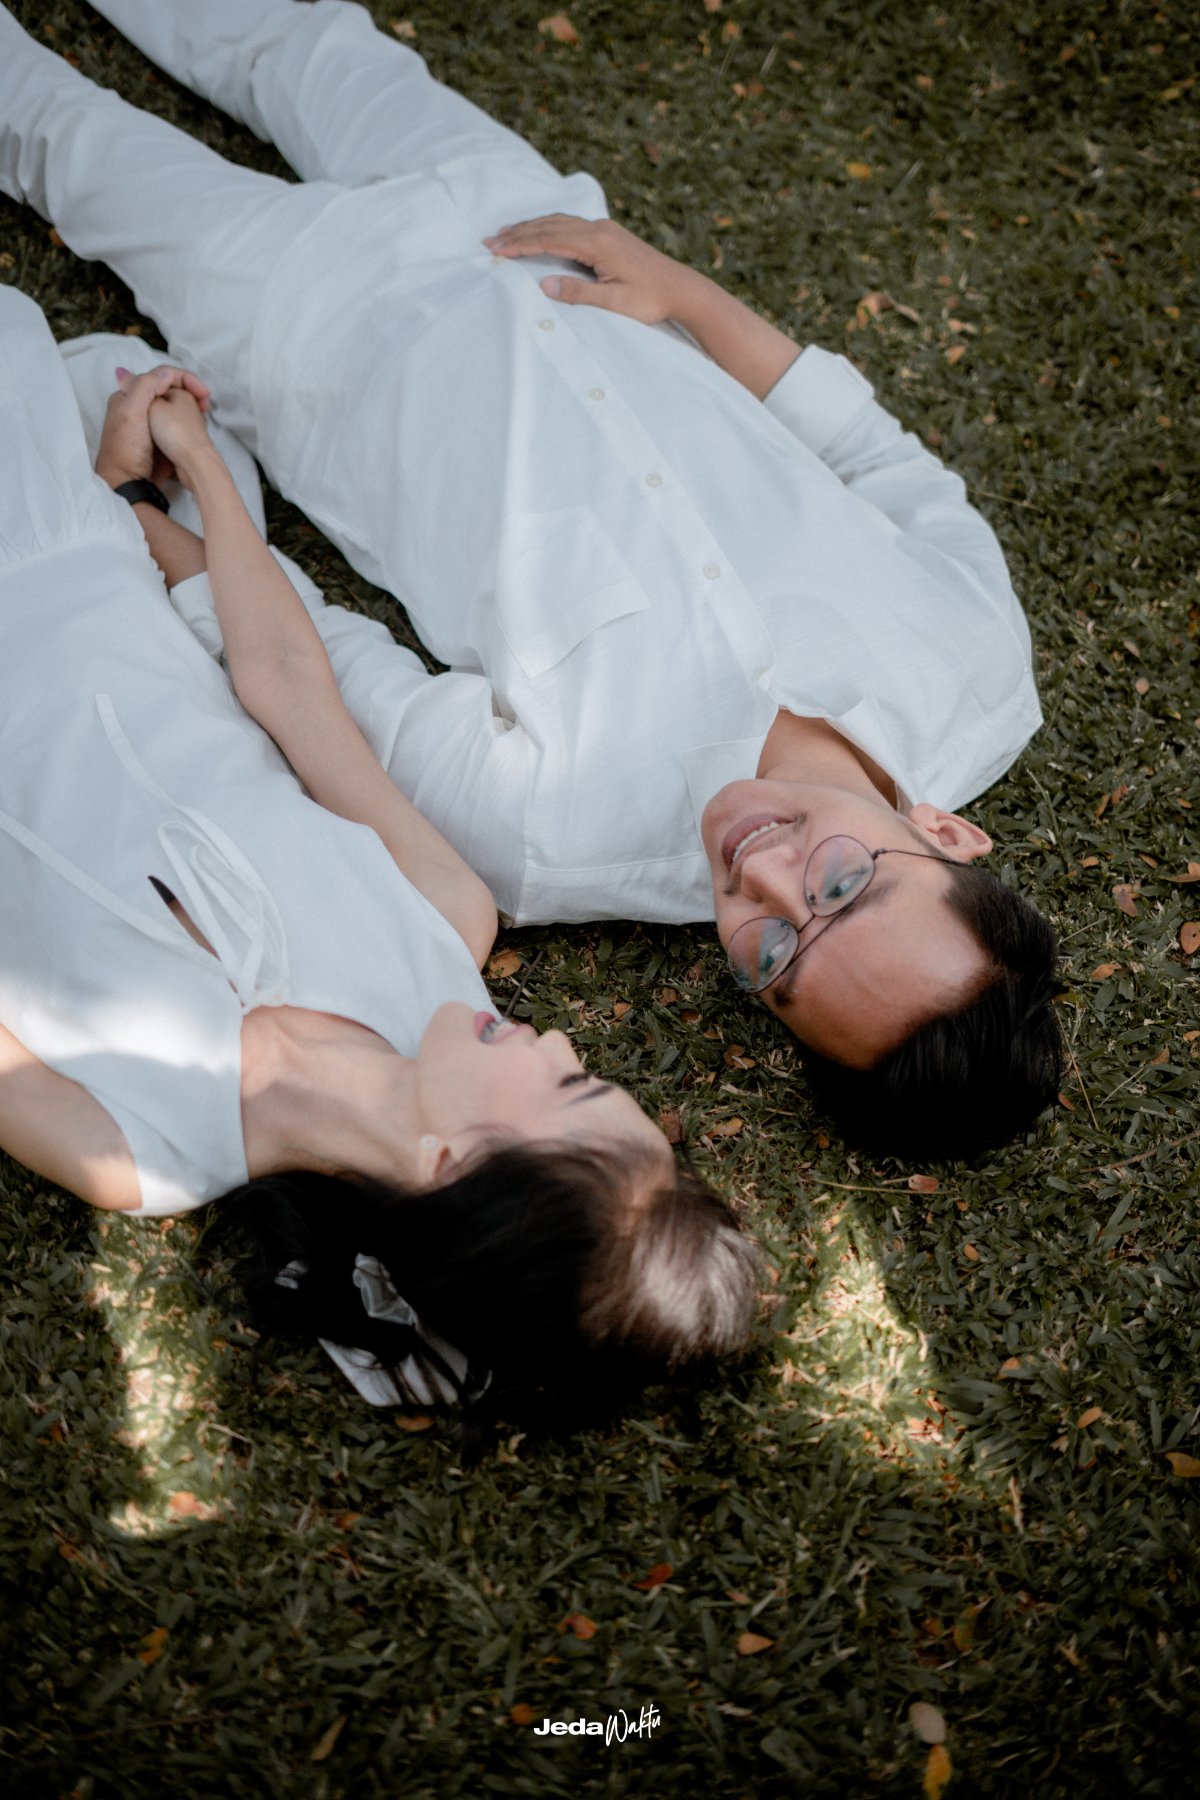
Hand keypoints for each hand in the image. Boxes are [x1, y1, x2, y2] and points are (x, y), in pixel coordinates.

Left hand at [95, 364, 210, 489]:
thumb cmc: (126, 450)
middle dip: (190, 393)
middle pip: (168, 389)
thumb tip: (165, 374)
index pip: (160, 376)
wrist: (126, 484)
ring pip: (174, 406)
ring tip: (203, 416)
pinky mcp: (158, 440)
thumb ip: (145, 387)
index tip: (204, 394)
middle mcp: (137, 407)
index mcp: (128, 396)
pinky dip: (188, 423)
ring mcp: (148, 424)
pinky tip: (196, 429)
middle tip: (205, 405)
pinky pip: (176, 424)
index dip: (185, 379)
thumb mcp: (131, 413)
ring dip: (191, 408)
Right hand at [482, 214, 698, 325]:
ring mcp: (605, 229)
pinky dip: (550, 227)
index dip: (519, 245)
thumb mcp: (614, 302)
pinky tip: (542, 231)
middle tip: (490, 240)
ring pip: (560, 222)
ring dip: (532, 227)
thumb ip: (579, 292)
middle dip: (518, 233)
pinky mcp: (610, 234)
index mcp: (597, 244)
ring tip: (507, 234)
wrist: (681, 289)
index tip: (496, 250)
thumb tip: (545, 284)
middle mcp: (599, 229)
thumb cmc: (650, 299)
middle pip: (550, 226)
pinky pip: (572, 225)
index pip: (549, 240)